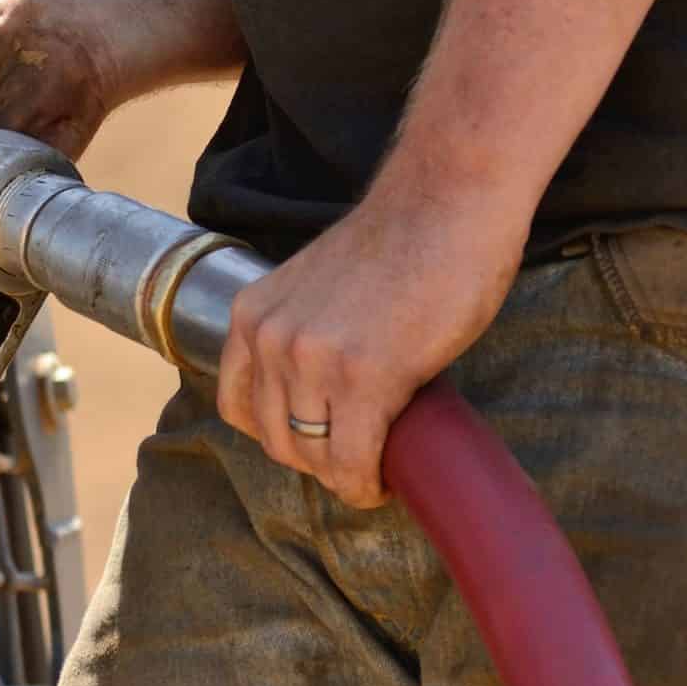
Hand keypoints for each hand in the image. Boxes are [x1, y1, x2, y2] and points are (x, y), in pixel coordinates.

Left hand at [215, 177, 527, 506]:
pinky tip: (383, 483)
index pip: (238, 407)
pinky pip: (354, 459)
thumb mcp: (316, 288)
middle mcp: (271, 338)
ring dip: (344, 476)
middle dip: (315, 460)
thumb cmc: (400, 241)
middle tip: (355, 460)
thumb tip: (317, 394)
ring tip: (373, 471)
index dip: (277, 434)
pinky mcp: (366, 378)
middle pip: (275, 438)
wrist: (447, 201)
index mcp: (252, 314)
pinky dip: (365, 484)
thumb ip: (302, 333)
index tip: (315, 440)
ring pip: (314, 455)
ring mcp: (313, 360)